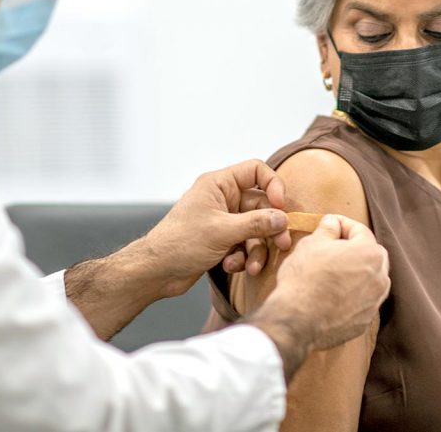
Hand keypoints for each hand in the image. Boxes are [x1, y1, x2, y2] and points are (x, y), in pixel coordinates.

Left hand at [132, 160, 293, 297]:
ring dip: (257, 249)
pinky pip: (244, 244)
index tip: (281, 207)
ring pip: (255, 229)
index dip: (273, 185)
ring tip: (253, 266)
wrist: (157, 271)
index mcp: (219, 185)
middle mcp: (223, 199)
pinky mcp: (223, 240)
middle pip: (261, 205)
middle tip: (283, 244)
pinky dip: (243, 257)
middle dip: (271, 227)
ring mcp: (223, 220)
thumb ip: (256, 223)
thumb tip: (283, 218)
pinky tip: (232, 266)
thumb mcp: (222, 231)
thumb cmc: (180, 243)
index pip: (255, 171)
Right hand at [250, 215, 389, 378]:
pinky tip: (335, 294)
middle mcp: (379, 278)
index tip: (330, 225)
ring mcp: (374, 302)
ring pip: (372, 280)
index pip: (360, 230)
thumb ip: (328, 229)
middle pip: (373, 254)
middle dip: (356, 248)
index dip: (343, 224)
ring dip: (358, 272)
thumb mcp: (311, 243)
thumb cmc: (304, 278)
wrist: (297, 320)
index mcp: (369, 253)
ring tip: (336, 272)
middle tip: (334, 248)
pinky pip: (363, 301)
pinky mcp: (364, 321)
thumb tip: (333, 223)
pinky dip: (354, 295)